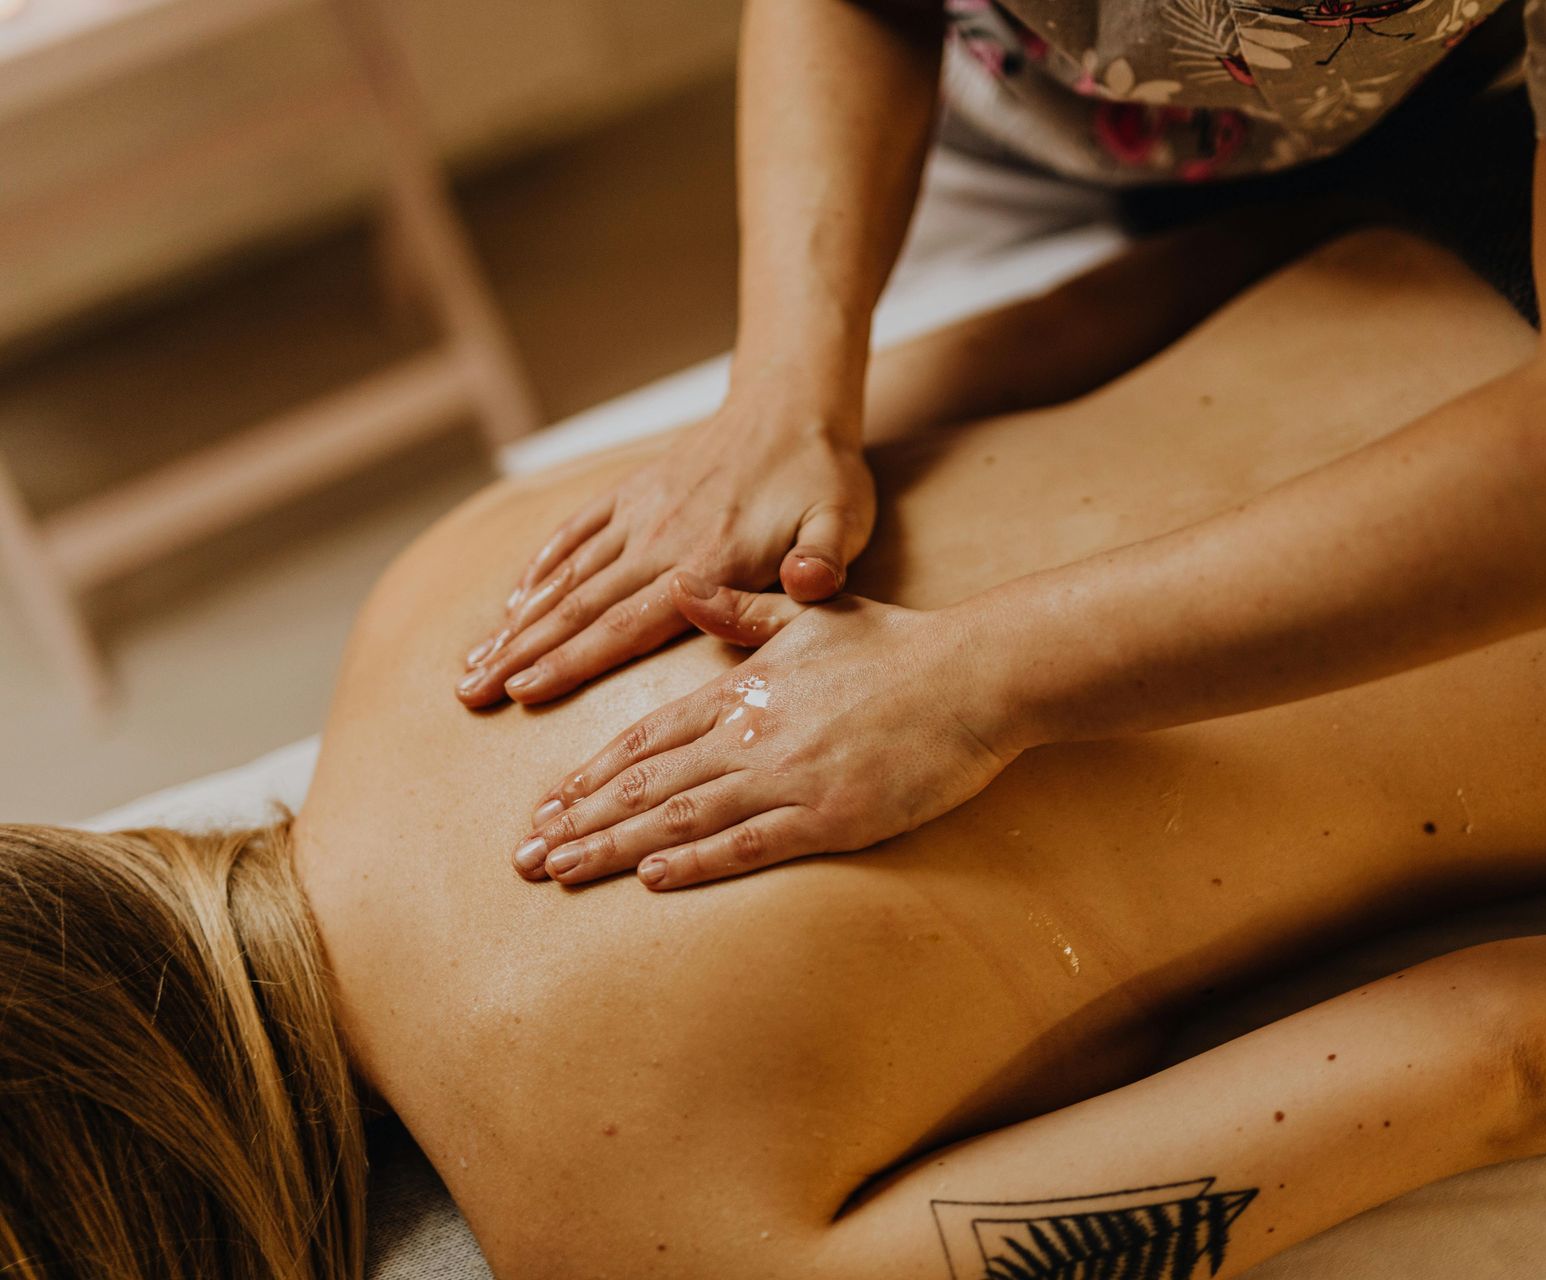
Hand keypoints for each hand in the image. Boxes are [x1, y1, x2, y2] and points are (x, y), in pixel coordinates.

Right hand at [456, 380, 875, 706]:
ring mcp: (640, 513)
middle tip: (466, 693)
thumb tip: (810, 584)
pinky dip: (540, 567)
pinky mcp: (633, 491)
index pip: (625, 624)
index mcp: (707, 562)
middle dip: (520, 654)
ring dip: (516, 621)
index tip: (520, 691)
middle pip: (577, 608)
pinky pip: (576, 532)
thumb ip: (823, 560)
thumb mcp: (842, 521)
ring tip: (471, 660)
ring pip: (566, 575)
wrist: (792, 403)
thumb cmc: (822, 476)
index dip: (571, 661)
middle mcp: (660, 539)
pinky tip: (513, 600)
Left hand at [510, 575, 1016, 888]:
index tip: (547, 803)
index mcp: (744, 690)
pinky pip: (749, 844)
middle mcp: (753, 734)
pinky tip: (652, 878)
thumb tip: (682, 586)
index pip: (648, 738)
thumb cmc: (897, 646)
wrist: (973, 676)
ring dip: (616, 847)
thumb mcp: (810, 616)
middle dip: (581, 821)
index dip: (593, 774)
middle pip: (648, 784)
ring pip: (683, 817)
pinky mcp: (830, 816)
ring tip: (563, 871)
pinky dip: (696, 862)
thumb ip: (739, 610)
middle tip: (525, 857)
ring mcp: (789, 777)